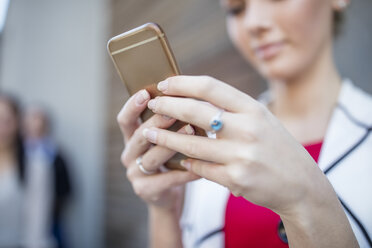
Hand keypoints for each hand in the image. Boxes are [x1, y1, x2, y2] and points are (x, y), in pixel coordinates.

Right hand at [117, 89, 198, 212]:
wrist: (168, 197)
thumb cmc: (170, 161)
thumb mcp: (165, 141)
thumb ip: (168, 124)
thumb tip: (187, 98)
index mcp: (131, 139)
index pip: (125, 120)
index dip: (132, 106)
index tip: (146, 93)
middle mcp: (129, 155)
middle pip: (139, 136)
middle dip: (157, 122)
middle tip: (176, 111)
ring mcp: (135, 174)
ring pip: (152, 157)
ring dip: (171, 144)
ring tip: (191, 132)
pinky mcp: (146, 190)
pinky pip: (167, 179)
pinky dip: (184, 172)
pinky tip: (199, 166)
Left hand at [142, 75, 332, 214]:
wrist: (302, 185)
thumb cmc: (277, 148)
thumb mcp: (262, 120)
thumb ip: (233, 109)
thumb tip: (193, 97)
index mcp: (253, 109)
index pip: (210, 86)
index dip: (182, 83)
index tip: (164, 84)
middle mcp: (248, 129)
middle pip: (195, 111)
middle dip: (167, 106)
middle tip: (152, 104)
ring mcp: (242, 155)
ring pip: (191, 143)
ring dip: (165, 137)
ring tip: (148, 133)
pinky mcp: (236, 179)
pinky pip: (201, 168)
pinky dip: (186, 162)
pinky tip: (178, 159)